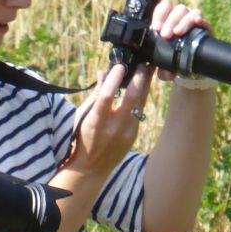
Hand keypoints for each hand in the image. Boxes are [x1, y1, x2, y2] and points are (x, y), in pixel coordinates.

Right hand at [66, 60, 153, 178]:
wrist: (91, 167)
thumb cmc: (83, 138)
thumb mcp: (83, 116)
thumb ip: (96, 94)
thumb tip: (103, 72)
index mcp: (96, 121)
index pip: (107, 96)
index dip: (114, 79)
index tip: (120, 66)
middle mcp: (114, 127)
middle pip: (132, 98)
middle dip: (139, 78)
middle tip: (143, 63)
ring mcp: (126, 132)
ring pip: (140, 103)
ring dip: (145, 85)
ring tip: (148, 70)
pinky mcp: (133, 134)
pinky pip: (139, 112)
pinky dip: (140, 98)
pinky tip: (142, 87)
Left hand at [148, 0, 211, 81]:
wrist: (189, 68)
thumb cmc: (173, 59)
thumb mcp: (164, 64)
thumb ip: (162, 68)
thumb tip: (164, 74)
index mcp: (167, 20)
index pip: (164, 7)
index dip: (159, 14)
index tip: (155, 28)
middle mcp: (181, 17)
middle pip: (177, 9)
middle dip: (170, 21)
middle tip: (165, 35)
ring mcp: (193, 21)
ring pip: (190, 12)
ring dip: (183, 21)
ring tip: (178, 33)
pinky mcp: (205, 29)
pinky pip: (204, 20)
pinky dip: (201, 20)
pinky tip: (197, 22)